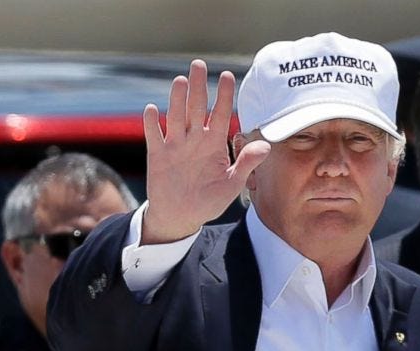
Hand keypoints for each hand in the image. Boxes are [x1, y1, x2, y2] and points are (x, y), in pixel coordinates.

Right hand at [141, 60, 269, 243]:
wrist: (182, 216)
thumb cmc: (209, 200)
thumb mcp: (232, 184)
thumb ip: (247, 163)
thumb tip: (267, 146)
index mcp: (213, 143)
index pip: (220, 114)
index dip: (223, 95)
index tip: (227, 75)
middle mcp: (194, 139)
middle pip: (196, 108)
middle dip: (198, 86)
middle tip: (198, 64)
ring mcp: (175, 145)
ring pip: (176, 117)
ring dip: (177, 100)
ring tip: (180, 81)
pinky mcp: (158, 155)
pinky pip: (154, 136)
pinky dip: (152, 124)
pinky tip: (151, 110)